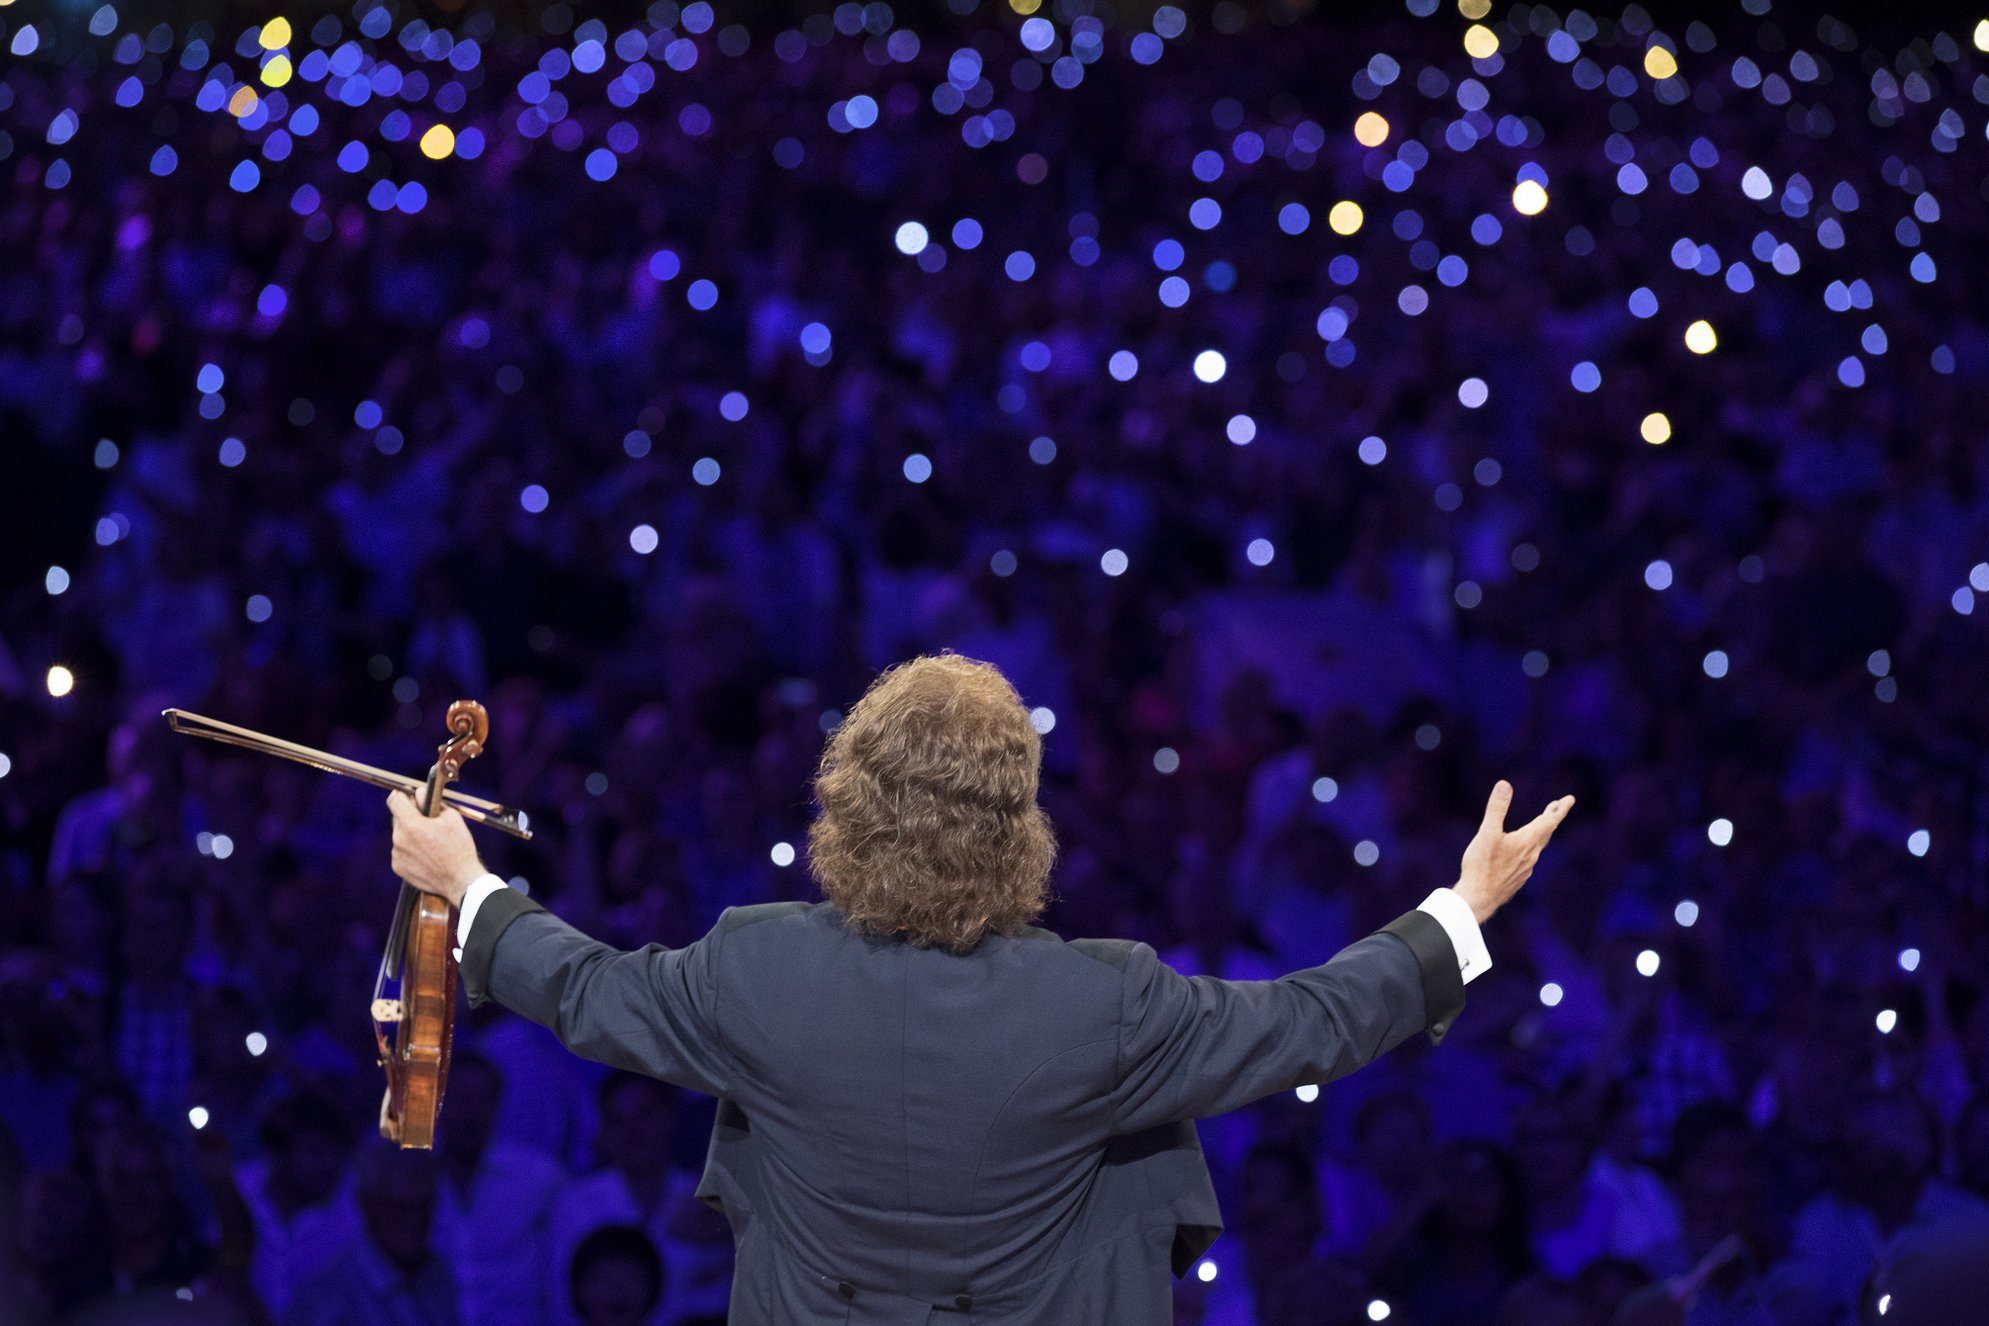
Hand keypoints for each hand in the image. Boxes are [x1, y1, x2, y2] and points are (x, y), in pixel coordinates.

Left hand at [387, 790, 484, 908]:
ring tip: (430, 842)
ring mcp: (396, 854)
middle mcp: (399, 839)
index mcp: (411, 824)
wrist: (460, 880)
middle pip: (397, 817)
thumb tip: (419, 792)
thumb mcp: (452, 817)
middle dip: (410, 815)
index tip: (407, 794)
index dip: (401, 794)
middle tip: (427, 819)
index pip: (395, 800)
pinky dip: (410, 850)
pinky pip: (400, 851)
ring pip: (400, 835)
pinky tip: (426, 855)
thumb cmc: (459, 847)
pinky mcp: (397, 867)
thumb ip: (432, 802)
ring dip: (411, 833)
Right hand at [1452, 780, 1574, 924]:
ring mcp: (1526, 868)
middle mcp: (1531, 855)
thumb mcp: (1486, 833)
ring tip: (1540, 826)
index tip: (1570, 799)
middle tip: (1557, 806)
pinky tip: (1521, 851)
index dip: (1560, 809)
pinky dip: (1530, 847)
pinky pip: (1529, 859)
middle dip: (1551, 817)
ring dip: (1541, 833)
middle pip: (1546, 833)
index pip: (1549, 821)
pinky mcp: (1518, 878)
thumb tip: (1504, 784)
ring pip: (1538, 847)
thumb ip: (1496, 808)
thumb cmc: (1481, 865)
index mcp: (1526, 842)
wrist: (1479, 898)